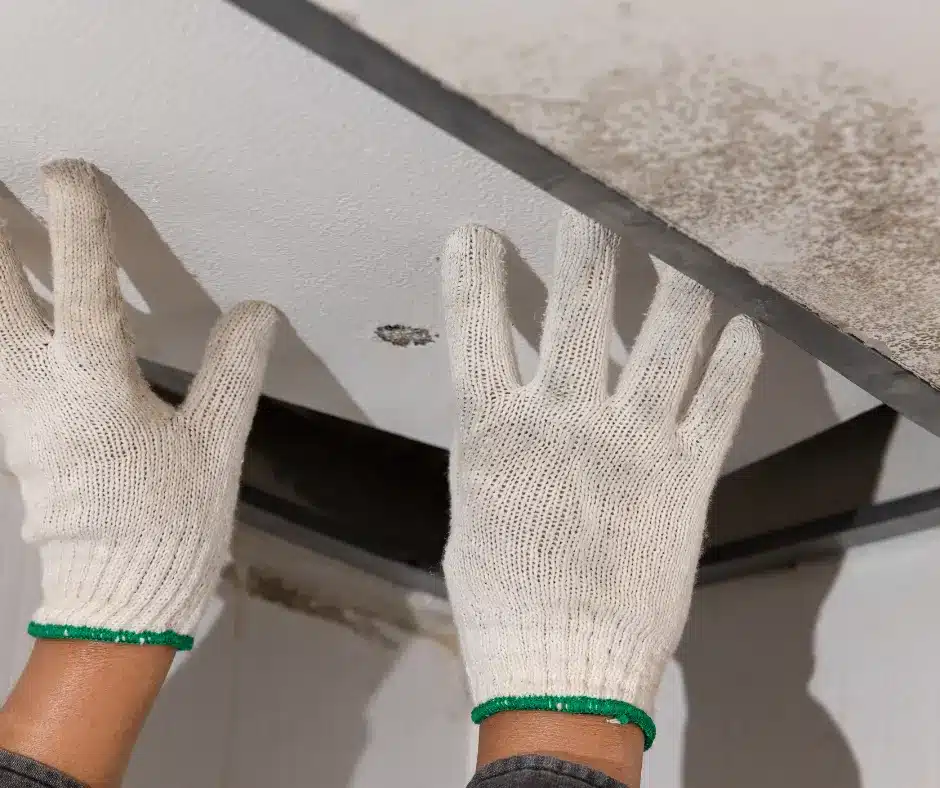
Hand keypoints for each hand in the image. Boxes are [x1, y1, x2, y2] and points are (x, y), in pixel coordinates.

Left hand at [0, 160, 277, 648]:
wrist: (118, 594)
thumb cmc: (170, 524)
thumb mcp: (214, 448)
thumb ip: (233, 373)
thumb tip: (257, 312)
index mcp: (98, 396)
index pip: (87, 296)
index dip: (79, 230)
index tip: (68, 172)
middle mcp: (40, 399)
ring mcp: (15, 419)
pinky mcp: (12, 437)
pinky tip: (10, 313)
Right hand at [442, 209, 761, 748]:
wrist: (564, 663)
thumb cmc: (503, 595)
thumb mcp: (474, 511)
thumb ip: (493, 448)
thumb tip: (499, 409)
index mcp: (499, 430)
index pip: (477, 326)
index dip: (475, 271)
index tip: (476, 233)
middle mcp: (568, 418)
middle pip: (581, 302)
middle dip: (586, 236)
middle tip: (591, 196)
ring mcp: (634, 440)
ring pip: (667, 332)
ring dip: (675, 277)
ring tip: (678, 245)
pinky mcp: (686, 473)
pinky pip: (719, 398)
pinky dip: (735, 355)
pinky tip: (741, 324)